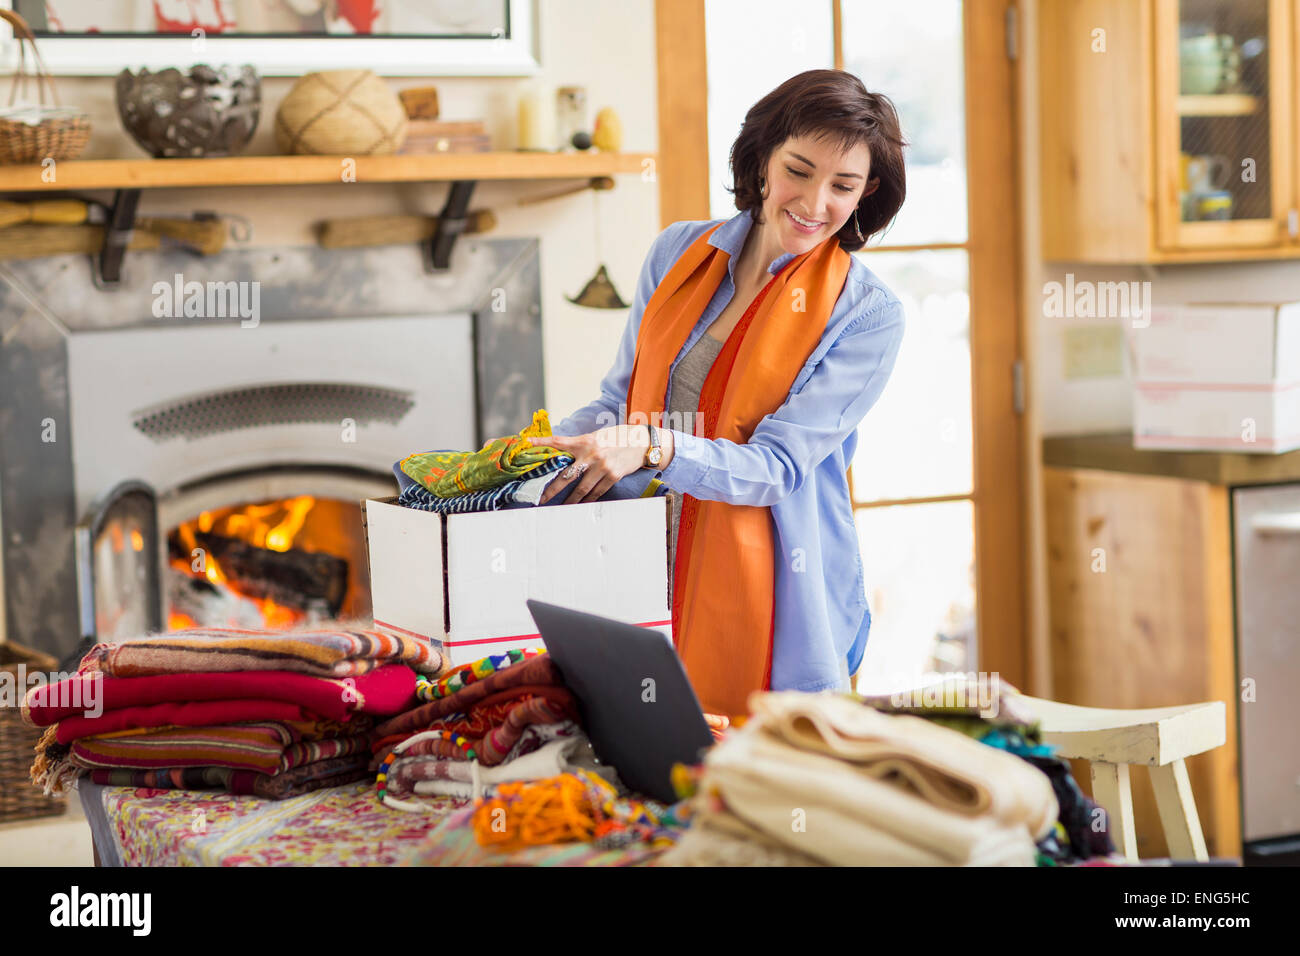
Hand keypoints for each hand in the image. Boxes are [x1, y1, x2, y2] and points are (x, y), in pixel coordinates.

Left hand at [531, 425, 660, 504]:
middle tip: (541, 499)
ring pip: (581, 488)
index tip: (527, 442)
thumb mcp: (597, 436)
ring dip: (570, 500)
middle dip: (553, 489)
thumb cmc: (617, 438)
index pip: (559, 441)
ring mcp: (602, 467)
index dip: (542, 442)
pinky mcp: (612, 476)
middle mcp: (592, 454)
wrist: (642, 443)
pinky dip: (588, 499)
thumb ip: (581, 445)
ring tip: (561, 508)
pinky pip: (597, 492)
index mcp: (585, 441)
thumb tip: (563, 455)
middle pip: (567, 475)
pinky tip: (582, 505)